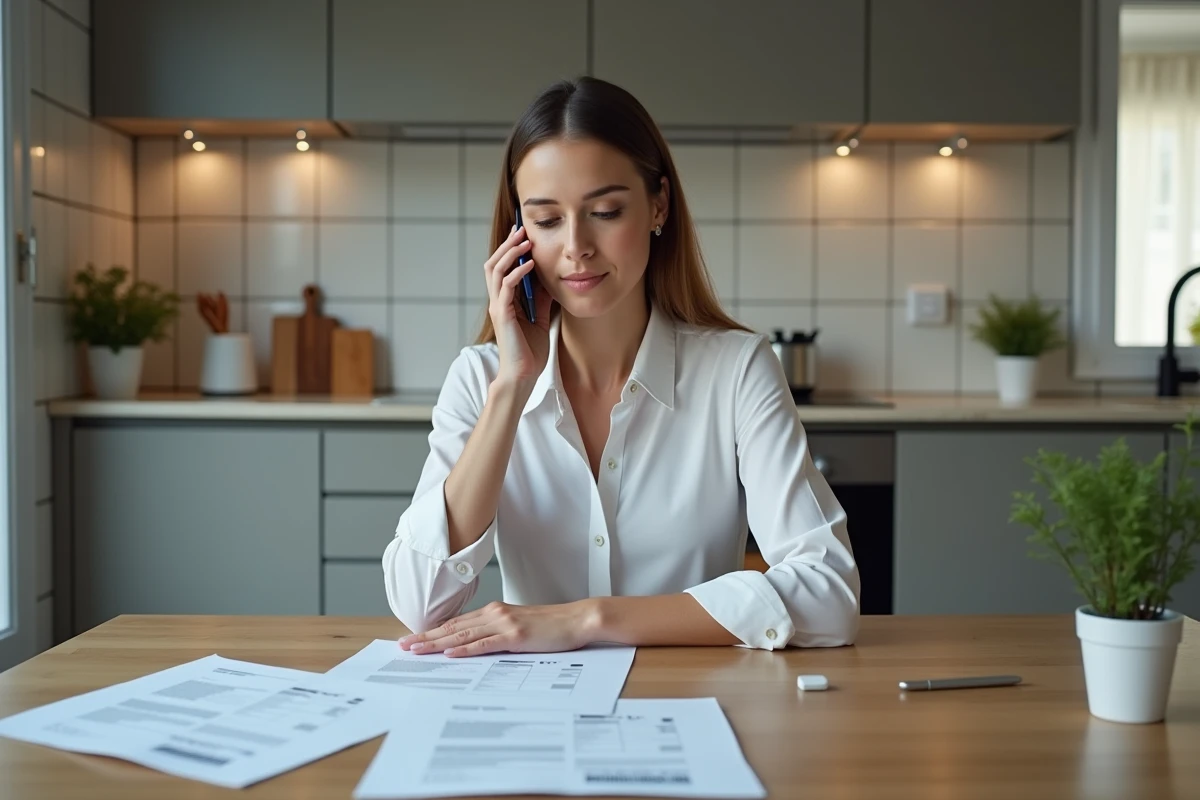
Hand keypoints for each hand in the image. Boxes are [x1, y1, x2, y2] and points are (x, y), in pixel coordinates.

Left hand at [398, 600, 597, 657]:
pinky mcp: (515, 636)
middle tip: (403, 645)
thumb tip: (477, 644)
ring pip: (462, 635)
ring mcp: (504, 624)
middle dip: (426, 637)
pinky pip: (484, 644)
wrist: (577, 619)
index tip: (414, 638)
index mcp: (495, 612)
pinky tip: (450, 654)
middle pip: (453, 628)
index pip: (457, 623)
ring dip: (437, 643)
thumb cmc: (552, 626)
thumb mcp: (520, 626)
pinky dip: (465, 650)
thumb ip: (498, 631)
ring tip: (416, 650)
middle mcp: (495, 614)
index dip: (433, 631)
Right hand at [485, 225, 553, 386]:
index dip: (509, 250)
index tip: (522, 234)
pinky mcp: (502, 315)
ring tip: (525, 241)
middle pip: (494, 263)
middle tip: (521, 229)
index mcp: (504, 301)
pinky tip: (530, 265)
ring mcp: (498, 307)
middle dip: (507, 245)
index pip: (502, 268)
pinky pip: (506, 287)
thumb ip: (540, 299)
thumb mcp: (539, 319)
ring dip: (510, 253)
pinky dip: (517, 273)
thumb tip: (547, 279)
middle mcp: (497, 301)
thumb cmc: (530, 352)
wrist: (523, 375)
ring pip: (496, 271)